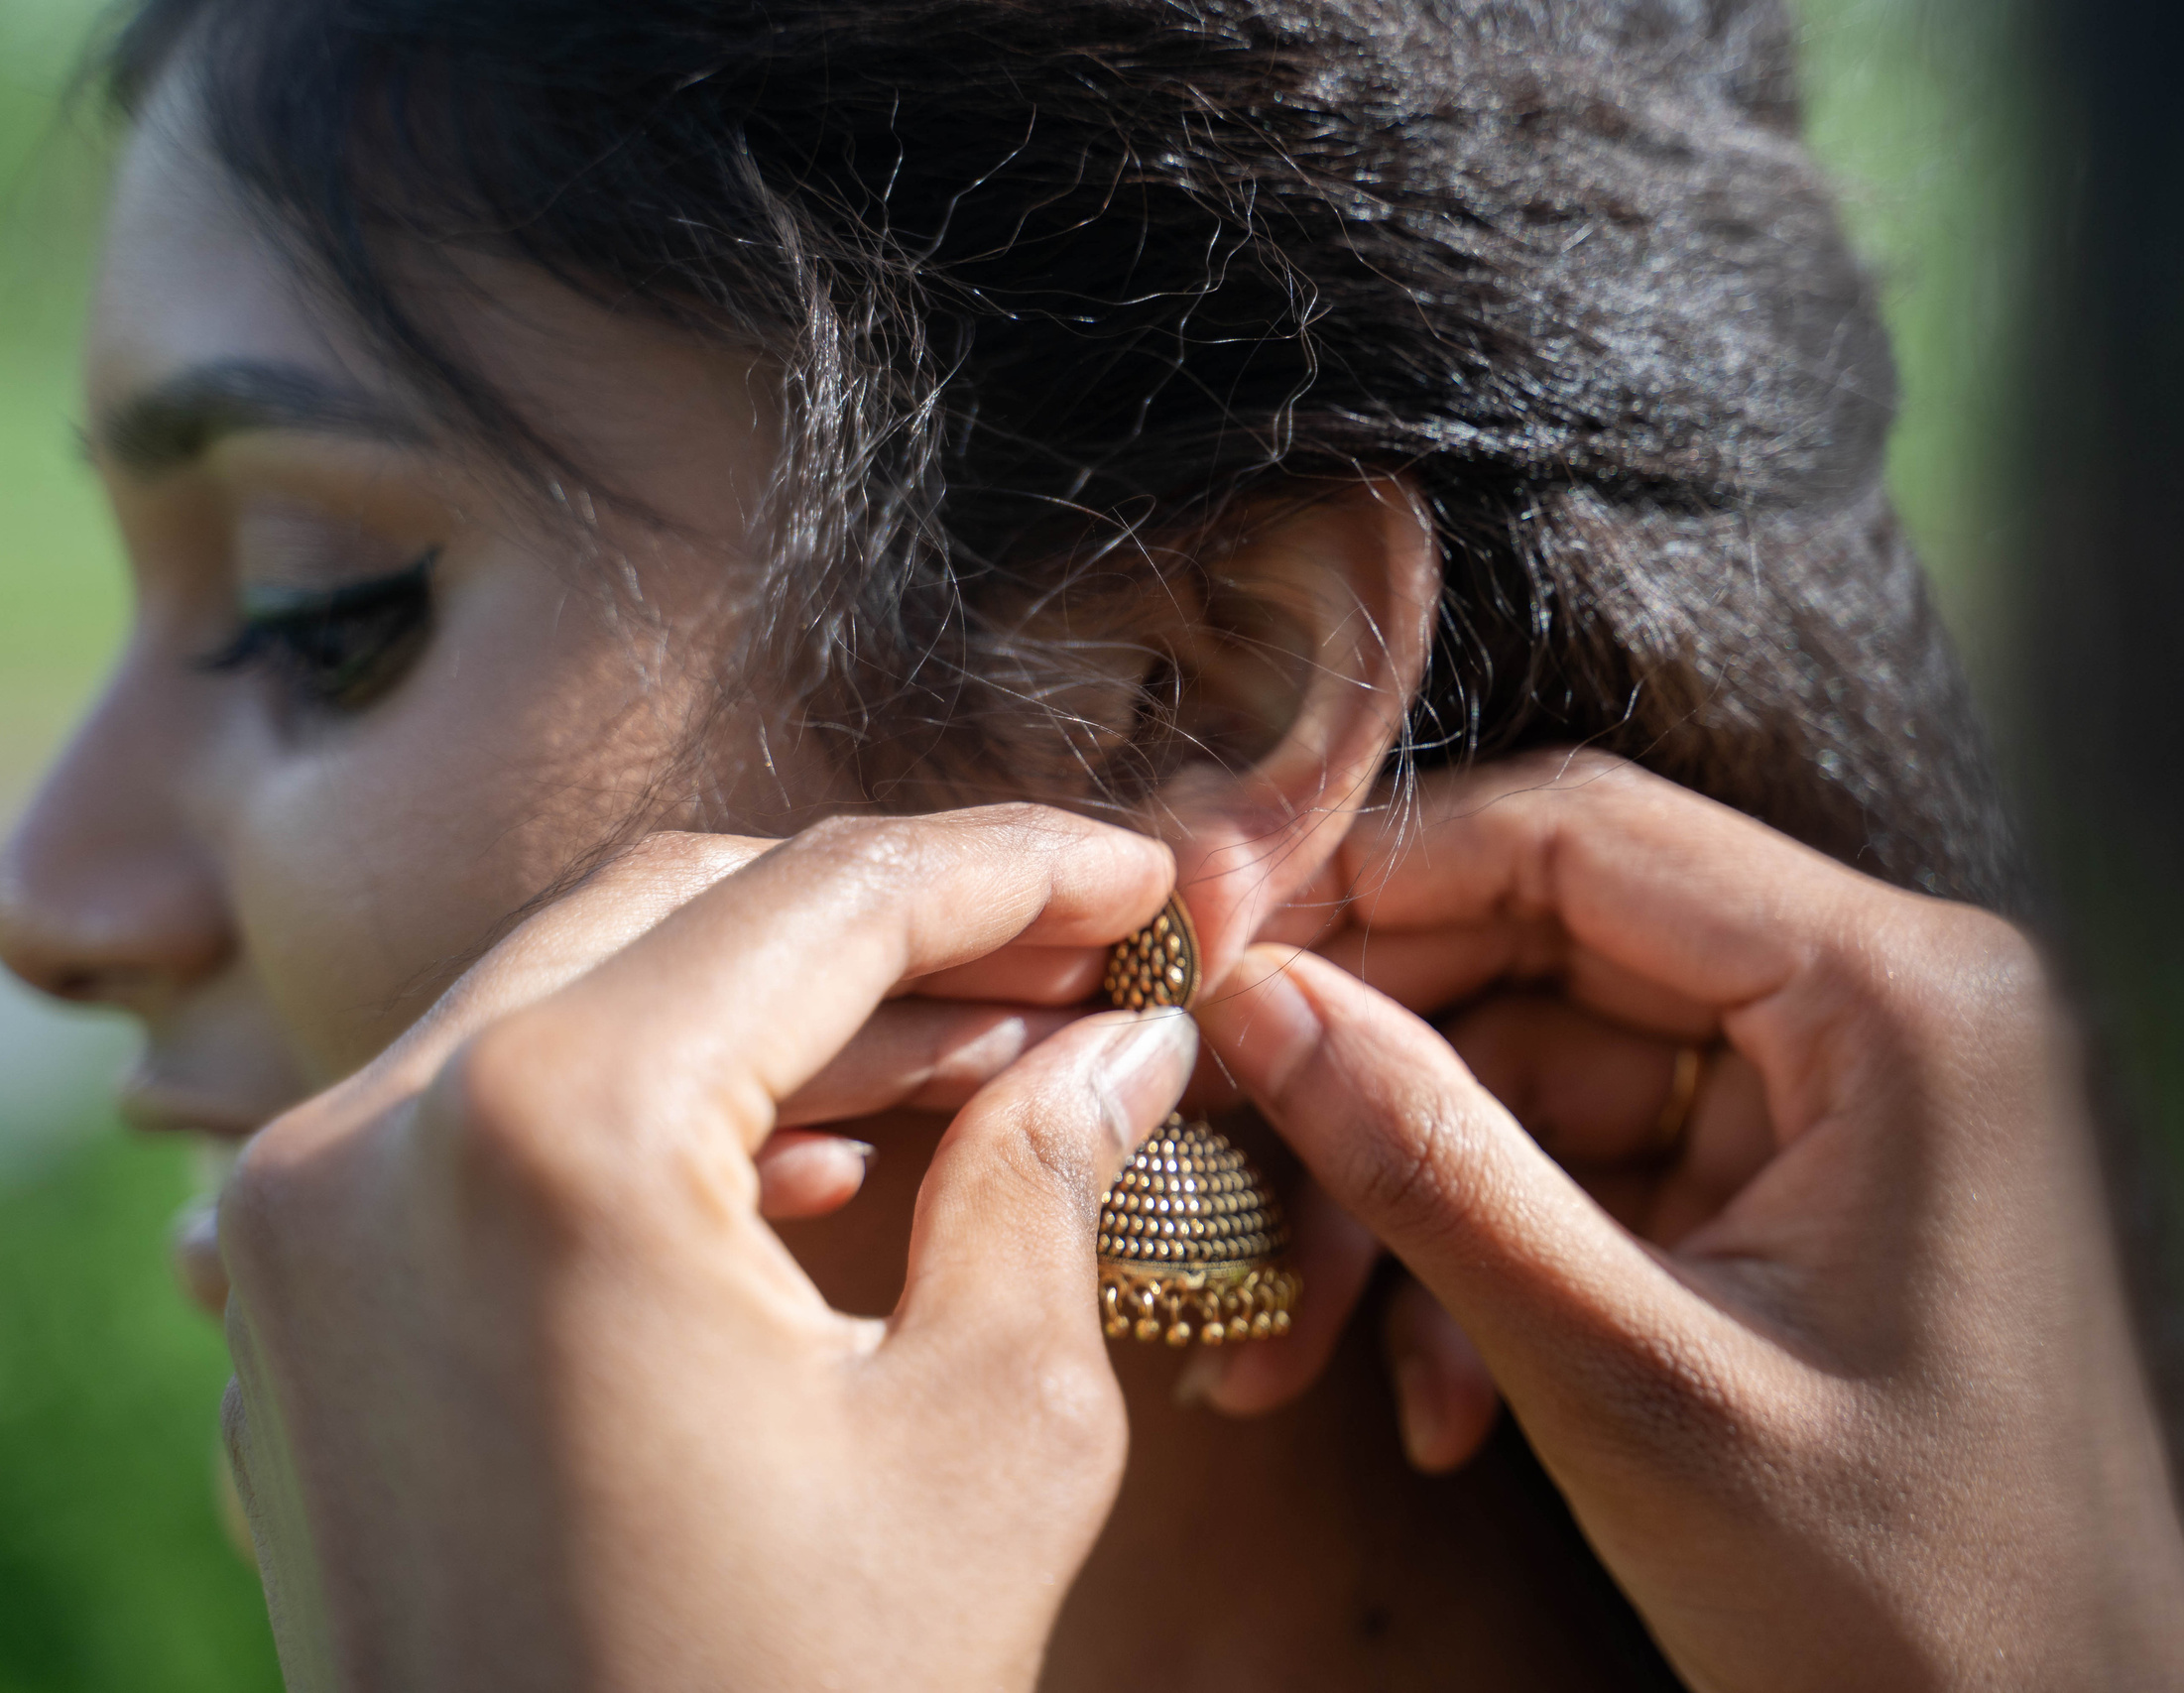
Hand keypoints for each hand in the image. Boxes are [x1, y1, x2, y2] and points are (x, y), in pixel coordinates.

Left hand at [215, 807, 1187, 1691]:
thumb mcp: (990, 1431)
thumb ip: (1048, 1177)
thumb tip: (1129, 1041)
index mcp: (550, 1133)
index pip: (829, 901)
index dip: (1015, 870)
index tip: (1137, 880)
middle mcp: (373, 1141)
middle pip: (687, 915)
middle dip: (901, 926)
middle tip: (1076, 965)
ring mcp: (301, 1238)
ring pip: (579, 1005)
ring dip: (783, 1014)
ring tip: (980, 1054)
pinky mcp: (297, 1329)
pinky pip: (489, 1136)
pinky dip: (659, 1113)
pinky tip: (815, 1158)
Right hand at [1195, 753, 2183, 1691]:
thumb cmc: (1899, 1603)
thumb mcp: (1625, 1377)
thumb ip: (1431, 1166)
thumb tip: (1253, 999)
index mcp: (1899, 997)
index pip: (1579, 836)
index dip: (1369, 877)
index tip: (1202, 945)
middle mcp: (1887, 1003)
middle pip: (1549, 946)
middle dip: (1369, 1072)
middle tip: (1210, 1167)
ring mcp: (1847, 1097)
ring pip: (1547, 1067)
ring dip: (1407, 1199)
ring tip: (1286, 1349)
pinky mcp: (1805, 1186)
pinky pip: (1599, 1163)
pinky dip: (1492, 1257)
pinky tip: (1433, 1400)